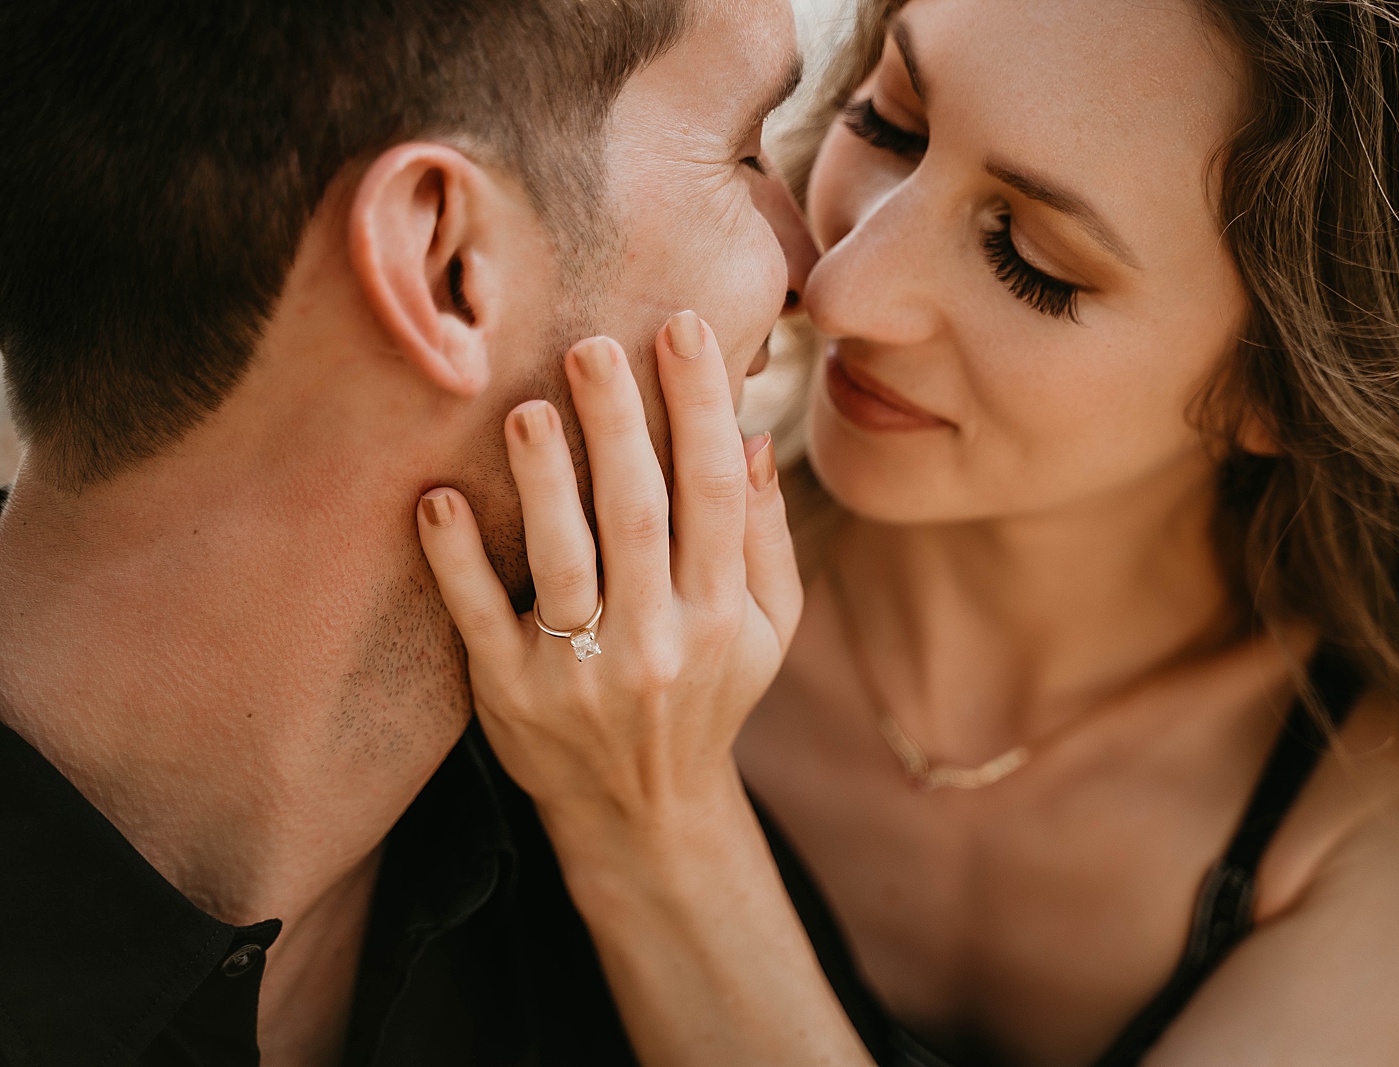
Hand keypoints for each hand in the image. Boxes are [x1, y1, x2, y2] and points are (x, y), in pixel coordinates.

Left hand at [414, 312, 801, 855]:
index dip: (701, 406)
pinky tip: (437, 500)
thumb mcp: (767, 630)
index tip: (683, 328)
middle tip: (592, 345)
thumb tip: (746, 438)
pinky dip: (456, 561)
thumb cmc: (708, 695)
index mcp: (720, 614)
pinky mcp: (509, 696)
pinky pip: (479, 620)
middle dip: (618, 424)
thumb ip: (762, 537)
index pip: (714, 493)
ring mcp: (579, 673)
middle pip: (637, 514)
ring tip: (526, 406)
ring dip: (543, 482)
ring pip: (562, 562)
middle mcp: (656, 642)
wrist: (642, 813)